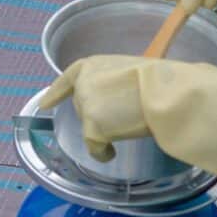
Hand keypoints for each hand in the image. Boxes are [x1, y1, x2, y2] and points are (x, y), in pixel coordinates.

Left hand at [38, 54, 216, 216]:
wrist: (171, 93)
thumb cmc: (170, 80)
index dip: (56, 92)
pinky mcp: (93, 126)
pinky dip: (102, 153)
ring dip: (104, 133)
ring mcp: (87, 103)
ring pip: (89, 128)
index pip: (68, 77)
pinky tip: (113, 153)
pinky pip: (94, 148)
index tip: (45, 104)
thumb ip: (129, 83)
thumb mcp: (144, 74)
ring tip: (126, 132)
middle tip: (122, 119)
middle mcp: (85, 81)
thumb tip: (136, 95)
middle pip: (84, 106)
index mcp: (96, 63)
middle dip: (98, 116)